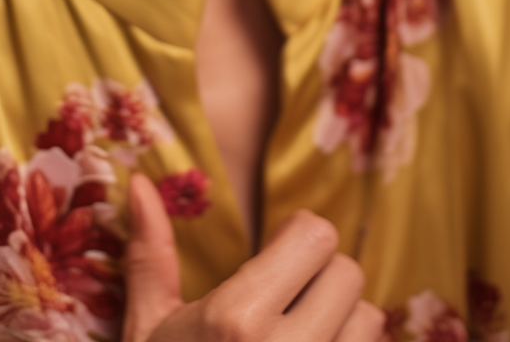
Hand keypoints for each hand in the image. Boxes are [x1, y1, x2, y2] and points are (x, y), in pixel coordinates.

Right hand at [122, 174, 384, 341]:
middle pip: (349, 274)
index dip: (297, 242)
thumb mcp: (149, 330)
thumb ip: (150, 255)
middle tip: (286, 306)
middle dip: (321, 282)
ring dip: (343, 327)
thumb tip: (139, 182)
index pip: (316, 235)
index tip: (274, 262)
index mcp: (237, 319)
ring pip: (370, 323)